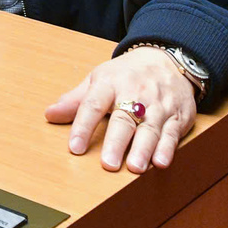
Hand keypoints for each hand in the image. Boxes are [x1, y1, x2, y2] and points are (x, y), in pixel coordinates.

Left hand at [46, 47, 198, 172]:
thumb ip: (75, 100)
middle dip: (116, 143)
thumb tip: (49, 115)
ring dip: (143, 149)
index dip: (83, 126)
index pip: (93, 105)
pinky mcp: (177, 116)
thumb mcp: (98, 80)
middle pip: (124, 119)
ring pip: (150, 128)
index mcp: (109, 84)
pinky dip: (167, 148)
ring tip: (134, 168)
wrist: (166, 60)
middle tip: (108, 164)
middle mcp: (134, 94)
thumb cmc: (126, 74)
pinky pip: (172, 133)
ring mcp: (158, 105)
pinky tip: (161, 163)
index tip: (74, 147)